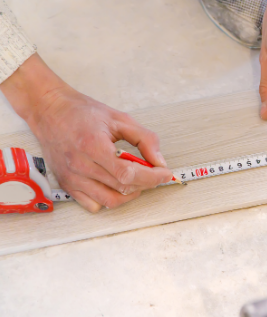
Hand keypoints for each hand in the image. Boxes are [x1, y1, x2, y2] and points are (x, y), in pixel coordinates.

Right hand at [0, 54, 172, 211]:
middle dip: (146, 183)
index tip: (166, 174)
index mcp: (93, 146)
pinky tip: (117, 184)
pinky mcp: (67, 185)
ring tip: (138, 179)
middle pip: (122, 188)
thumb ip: (145, 139)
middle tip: (156, 173)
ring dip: (131, 193)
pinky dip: (110, 199)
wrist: (50, 111)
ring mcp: (72, 178)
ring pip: (110, 200)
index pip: (128, 173)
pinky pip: (94, 205)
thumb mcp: (120, 119)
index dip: (151, 177)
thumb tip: (160, 162)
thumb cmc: (83, 113)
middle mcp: (80, 166)